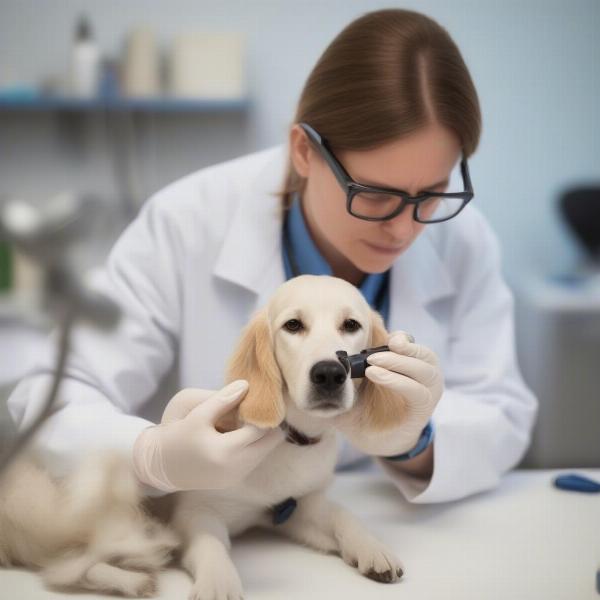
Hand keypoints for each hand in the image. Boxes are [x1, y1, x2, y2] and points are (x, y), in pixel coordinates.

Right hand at [133, 380, 285, 491]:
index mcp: (227, 452)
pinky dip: (252, 446)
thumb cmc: (176, 437)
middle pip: (271, 443)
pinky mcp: (233, 480)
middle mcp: (236, 468)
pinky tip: (238, 434)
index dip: (265, 413)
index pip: (262, 430)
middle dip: (268, 425)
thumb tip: (246, 385)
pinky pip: (254, 460)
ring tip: (246, 420)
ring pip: (265, 452)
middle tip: (256, 410)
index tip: (261, 400)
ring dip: (261, 436)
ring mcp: (236, 477)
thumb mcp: (198, 415)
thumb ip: (223, 399)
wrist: (158, 467)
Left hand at [333, 331, 442, 456]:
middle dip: (401, 350)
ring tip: (371, 366)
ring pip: (425, 371)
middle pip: (425, 355)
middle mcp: (425, 378)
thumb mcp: (357, 382)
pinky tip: (376, 376)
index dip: (404, 340)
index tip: (388, 339)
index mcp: (412, 366)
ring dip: (399, 363)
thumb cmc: (365, 406)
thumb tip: (333, 351)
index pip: (415, 346)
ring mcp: (428, 394)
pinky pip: (418, 393)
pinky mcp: (422, 411)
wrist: (373, 441)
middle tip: (372, 354)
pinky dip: (398, 381)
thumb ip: (353, 365)